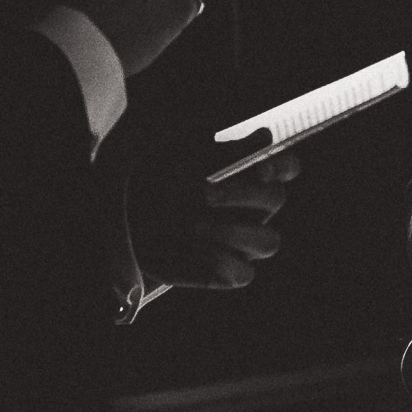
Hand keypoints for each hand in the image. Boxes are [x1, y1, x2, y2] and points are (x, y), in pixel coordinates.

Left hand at [128, 146, 300, 291]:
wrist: (125, 219)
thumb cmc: (158, 182)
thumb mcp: (185, 158)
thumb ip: (225, 153)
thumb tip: (264, 137)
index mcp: (250, 176)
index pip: (286, 167)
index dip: (280, 166)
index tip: (260, 166)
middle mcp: (254, 210)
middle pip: (276, 199)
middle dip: (244, 193)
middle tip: (206, 192)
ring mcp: (243, 244)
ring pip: (268, 242)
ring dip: (233, 230)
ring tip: (193, 223)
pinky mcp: (227, 273)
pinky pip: (243, 273)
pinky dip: (221, 261)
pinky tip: (192, 248)